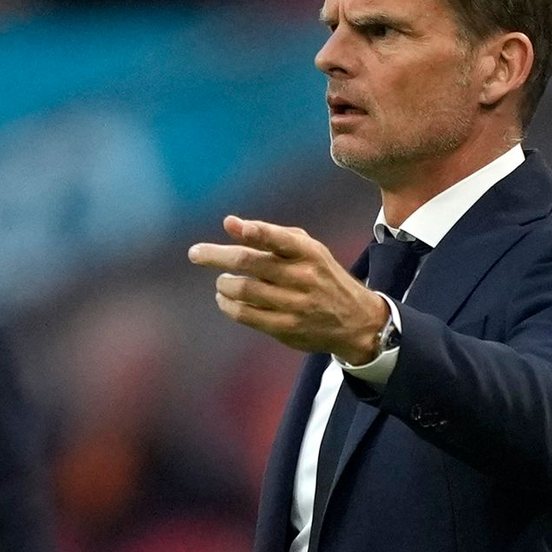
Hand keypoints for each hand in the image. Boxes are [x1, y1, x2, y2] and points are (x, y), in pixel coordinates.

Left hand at [189, 217, 386, 363]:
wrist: (355, 321)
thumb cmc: (320, 276)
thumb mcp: (310, 251)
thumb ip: (274, 236)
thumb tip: (231, 224)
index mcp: (308, 252)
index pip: (278, 238)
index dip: (252, 230)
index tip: (229, 224)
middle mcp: (302, 276)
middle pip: (250, 262)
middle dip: (216, 256)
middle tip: (195, 253)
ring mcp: (294, 304)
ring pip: (243, 290)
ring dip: (223, 283)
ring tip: (221, 281)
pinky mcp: (285, 327)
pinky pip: (245, 314)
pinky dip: (227, 305)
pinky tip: (224, 298)